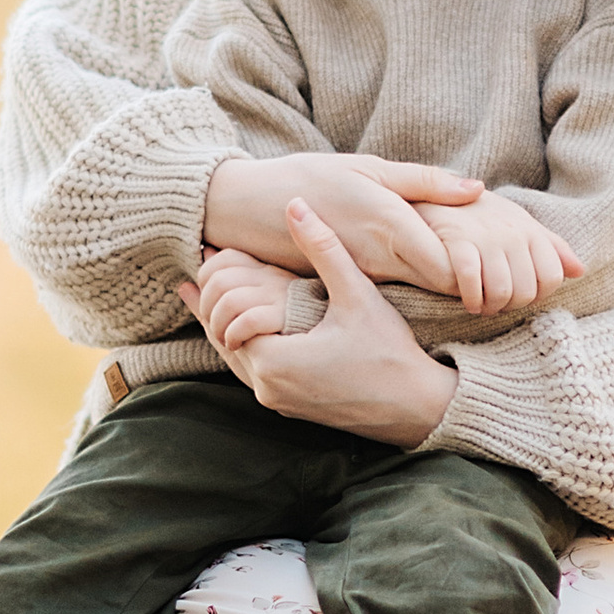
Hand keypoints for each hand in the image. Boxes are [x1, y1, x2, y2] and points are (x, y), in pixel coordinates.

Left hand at [183, 204, 456, 445]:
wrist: (419, 409)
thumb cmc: (390, 353)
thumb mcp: (356, 295)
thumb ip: (323, 249)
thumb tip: (296, 204)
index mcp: (273, 362)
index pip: (224, 315)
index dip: (216, 282)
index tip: (206, 253)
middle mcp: (267, 388)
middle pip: (222, 339)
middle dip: (209, 305)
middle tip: (194, 272)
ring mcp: (278, 401)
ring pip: (235, 358)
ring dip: (223, 325)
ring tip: (203, 297)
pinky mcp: (291, 407)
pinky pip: (254, 372)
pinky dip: (243, 346)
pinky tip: (240, 331)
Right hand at [200, 151, 479, 293]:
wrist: (249, 209)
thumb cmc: (313, 177)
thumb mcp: (369, 168)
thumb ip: (424, 182)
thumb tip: (477, 189)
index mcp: (391, 226)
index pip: (453, 268)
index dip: (482, 270)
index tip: (498, 258)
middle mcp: (382, 259)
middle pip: (445, 286)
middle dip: (474, 280)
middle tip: (496, 269)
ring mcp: (367, 276)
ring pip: (423, 289)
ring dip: (449, 282)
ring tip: (472, 267)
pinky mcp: (354, 284)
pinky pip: (397, 288)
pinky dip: (420, 281)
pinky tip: (430, 267)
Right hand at [436, 192, 583, 314]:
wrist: (439, 193)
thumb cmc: (483, 215)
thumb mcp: (520, 224)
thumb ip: (551, 247)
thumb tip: (580, 271)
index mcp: (531, 230)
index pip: (552, 277)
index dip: (538, 295)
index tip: (520, 296)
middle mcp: (513, 233)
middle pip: (526, 290)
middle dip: (512, 306)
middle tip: (498, 305)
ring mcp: (486, 237)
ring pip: (502, 291)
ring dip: (492, 308)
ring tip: (483, 306)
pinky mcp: (458, 240)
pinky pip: (471, 281)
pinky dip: (471, 299)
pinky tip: (469, 301)